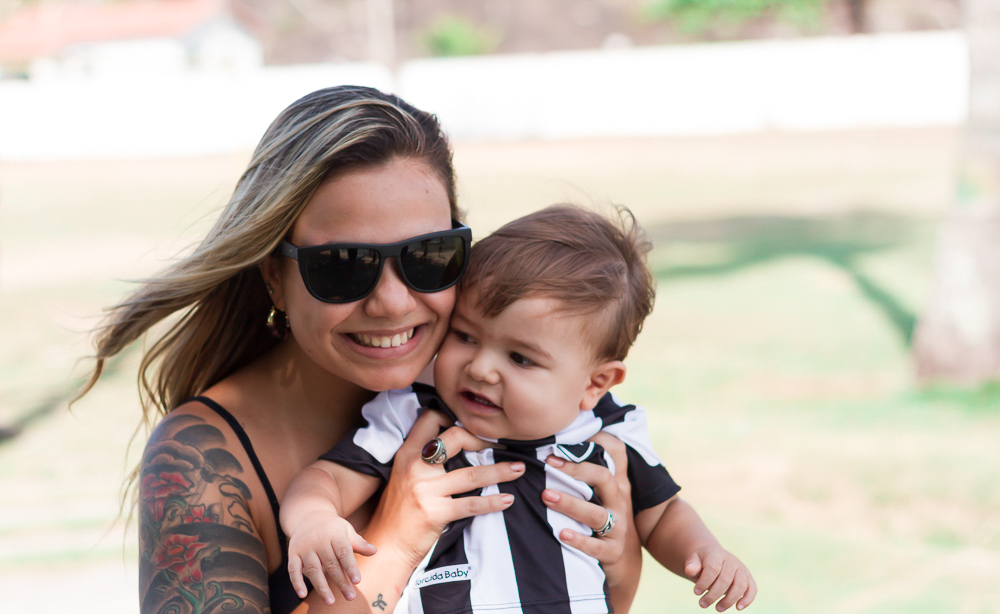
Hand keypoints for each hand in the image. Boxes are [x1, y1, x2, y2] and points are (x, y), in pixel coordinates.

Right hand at [286, 509, 376, 604]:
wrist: (308, 516)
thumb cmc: (332, 528)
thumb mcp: (347, 531)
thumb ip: (359, 543)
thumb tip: (374, 551)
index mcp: (334, 533)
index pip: (344, 552)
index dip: (351, 567)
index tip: (357, 581)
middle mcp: (318, 540)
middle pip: (330, 564)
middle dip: (341, 582)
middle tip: (350, 597)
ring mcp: (304, 547)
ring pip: (313, 569)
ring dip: (321, 587)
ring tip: (330, 602)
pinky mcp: (293, 553)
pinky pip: (293, 569)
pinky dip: (296, 582)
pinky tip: (302, 595)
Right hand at [364, 410, 524, 569]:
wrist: (387, 544)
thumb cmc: (398, 511)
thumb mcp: (403, 475)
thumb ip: (423, 459)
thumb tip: (456, 443)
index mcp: (407, 454)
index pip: (430, 419)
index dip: (453, 415)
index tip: (475, 422)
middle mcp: (415, 467)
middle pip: (456, 438)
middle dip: (484, 440)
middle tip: (502, 444)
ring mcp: (426, 490)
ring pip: (471, 474)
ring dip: (500, 471)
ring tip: (518, 468)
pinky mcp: (435, 512)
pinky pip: (471, 504)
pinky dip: (493, 502)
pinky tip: (507, 500)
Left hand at [540, 431, 639, 611]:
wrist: (625, 562)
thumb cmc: (607, 518)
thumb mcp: (605, 493)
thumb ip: (591, 469)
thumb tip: (567, 440)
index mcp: (616, 484)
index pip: (615, 454)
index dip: (593, 443)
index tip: (562, 442)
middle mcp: (619, 502)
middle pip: (604, 478)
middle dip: (576, 469)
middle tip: (548, 465)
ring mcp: (618, 527)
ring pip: (596, 513)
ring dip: (571, 504)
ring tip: (547, 496)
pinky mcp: (611, 551)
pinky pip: (595, 546)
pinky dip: (578, 540)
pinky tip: (561, 533)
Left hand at [685, 545, 756, 610]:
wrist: (714, 558)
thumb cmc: (702, 562)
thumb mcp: (693, 560)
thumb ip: (691, 565)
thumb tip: (690, 571)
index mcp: (716, 553)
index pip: (712, 569)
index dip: (704, 582)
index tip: (696, 592)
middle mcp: (731, 560)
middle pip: (725, 579)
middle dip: (713, 595)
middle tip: (702, 604)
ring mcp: (741, 568)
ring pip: (740, 585)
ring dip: (729, 600)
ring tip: (718, 609)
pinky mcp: (748, 577)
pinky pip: (752, 588)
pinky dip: (747, 599)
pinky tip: (738, 608)